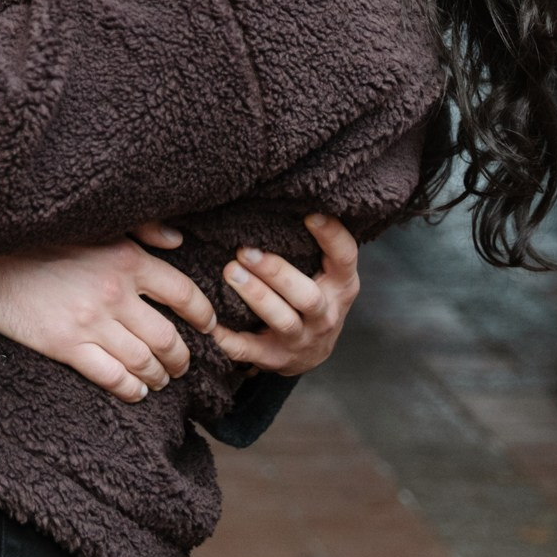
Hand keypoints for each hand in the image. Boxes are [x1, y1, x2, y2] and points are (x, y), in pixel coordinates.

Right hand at [0, 239, 216, 405]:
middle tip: (182, 364)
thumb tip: (178, 240)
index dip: (204, 316)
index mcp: (128, 259)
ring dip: (159, 376)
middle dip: (182, 357)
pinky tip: (134, 391)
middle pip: (170, 338)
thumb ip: (142, 229)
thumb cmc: (39, 235)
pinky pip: (112, 378)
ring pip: (144, 362)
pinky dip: (130, 389)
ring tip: (159, 379)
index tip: (208, 327)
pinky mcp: (64, 345)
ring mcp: (91, 322)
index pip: (185, 294)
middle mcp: (116, 292)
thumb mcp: (96, 223)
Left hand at [212, 215, 360, 375]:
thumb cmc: (314, 296)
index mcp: (341, 286)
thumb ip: (313, 245)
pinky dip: (230, 340)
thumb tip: (284, 197)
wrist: (313, 351)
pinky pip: (250, 352)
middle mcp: (326, 315)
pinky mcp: (276, 359)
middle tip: (244, 250)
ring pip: (282, 321)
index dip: (332, 237)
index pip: (345, 258)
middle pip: (306, 296)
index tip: (310, 214)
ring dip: (256, 296)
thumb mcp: (325, 272)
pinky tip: (211, 324)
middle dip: (275, 272)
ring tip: (230, 272)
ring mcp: (302, 340)